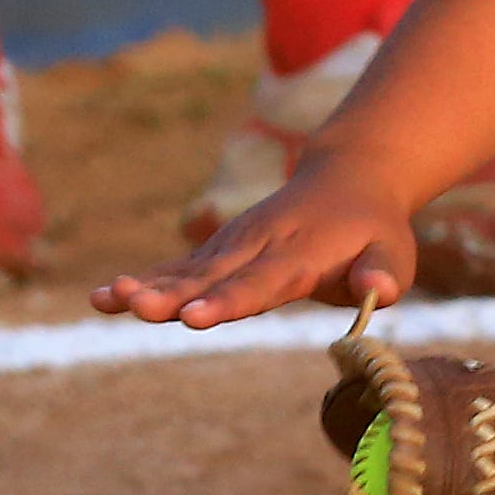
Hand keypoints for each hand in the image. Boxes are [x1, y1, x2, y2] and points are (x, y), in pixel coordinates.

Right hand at [92, 159, 415, 327]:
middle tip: (136, 308)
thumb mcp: (393, 250)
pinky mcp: (218, 251)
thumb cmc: (374, 229)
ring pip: (186, 270)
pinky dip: (144, 281)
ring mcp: (233, 246)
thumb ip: (383, 273)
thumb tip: (378, 292)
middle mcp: (258, 247)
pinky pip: (178, 268)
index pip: (260, 284)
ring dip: (145, 286)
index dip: (226, 301)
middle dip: (172, 296)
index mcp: (299, 255)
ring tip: (103, 301)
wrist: (349, 177)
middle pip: (211, 277)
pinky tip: (102, 299)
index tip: (193, 316)